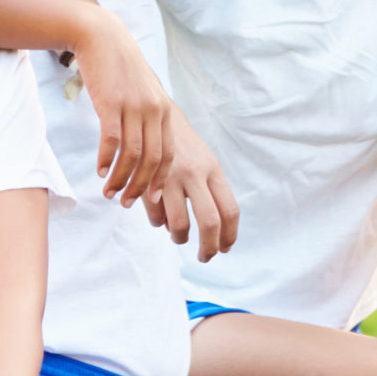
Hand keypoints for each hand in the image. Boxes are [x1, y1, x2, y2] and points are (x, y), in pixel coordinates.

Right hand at [68, 9, 174, 204]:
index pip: (167, 154)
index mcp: (164, 110)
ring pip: (132, 153)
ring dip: (120, 178)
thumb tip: (142, 148)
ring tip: (109, 193)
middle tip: (126, 203)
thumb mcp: (141, 93)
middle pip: (152, 159)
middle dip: (140, 186)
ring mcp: (134, 106)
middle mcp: (154, 110)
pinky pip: (111, 139)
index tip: (150, 199)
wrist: (101, 37)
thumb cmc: (119, 70)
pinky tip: (100, 171)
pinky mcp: (111, 102)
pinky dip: (107, 159)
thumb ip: (144, 118)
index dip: (159, 179)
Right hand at [146, 107, 241, 260]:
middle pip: (210, 222)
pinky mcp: (147, 183)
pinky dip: (159, 224)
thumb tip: (218, 231)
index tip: (225, 248)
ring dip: (179, 238)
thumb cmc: (185, 148)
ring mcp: (170, 179)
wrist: (155, 118)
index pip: (230, 210)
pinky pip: (156, 218)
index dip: (229, 235)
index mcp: (213, 170)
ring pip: (179, 225)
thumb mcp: (205, 163)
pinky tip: (161, 220)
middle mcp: (195, 175)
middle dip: (209, 247)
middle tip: (205, 257)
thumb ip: (213, 191)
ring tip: (179, 236)